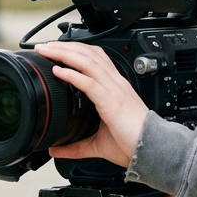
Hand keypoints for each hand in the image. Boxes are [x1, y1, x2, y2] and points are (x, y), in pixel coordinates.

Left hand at [35, 40, 148, 166]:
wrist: (151, 149)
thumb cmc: (133, 143)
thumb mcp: (98, 144)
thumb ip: (76, 146)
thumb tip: (57, 150)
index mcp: (115, 88)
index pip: (96, 59)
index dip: (76, 50)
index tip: (56, 51)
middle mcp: (115, 84)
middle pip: (89, 54)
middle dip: (65, 46)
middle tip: (45, 46)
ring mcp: (114, 90)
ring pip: (88, 62)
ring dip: (65, 54)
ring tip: (47, 51)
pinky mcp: (111, 101)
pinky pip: (89, 82)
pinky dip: (72, 74)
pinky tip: (58, 71)